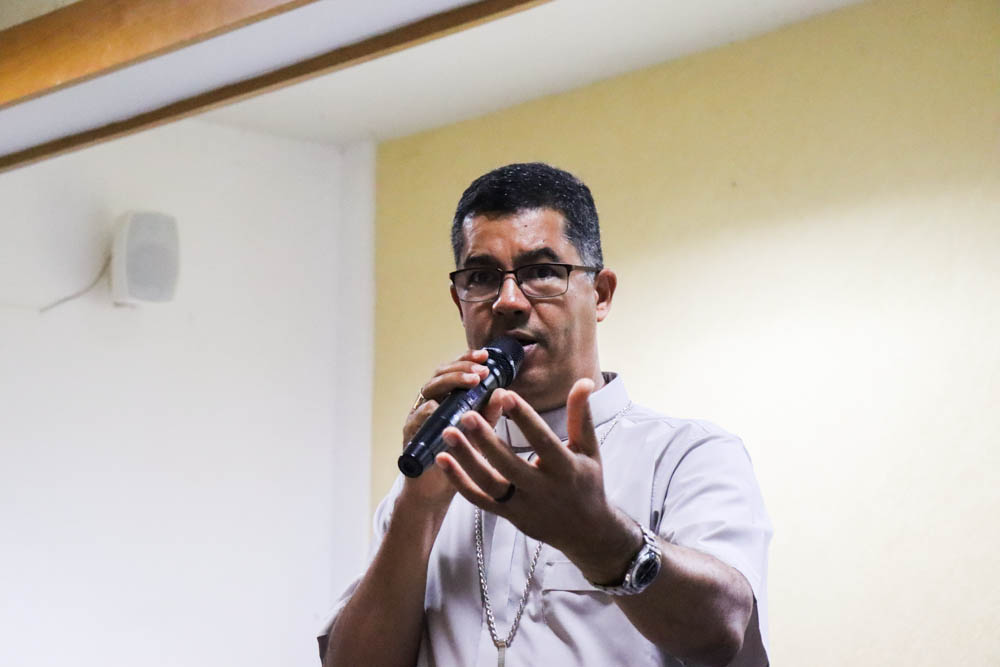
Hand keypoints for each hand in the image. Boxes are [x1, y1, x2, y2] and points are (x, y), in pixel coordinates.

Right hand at [399, 348, 503, 509]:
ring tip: (470, 382)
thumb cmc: (457, 459)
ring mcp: (418, 418)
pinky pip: (415, 419)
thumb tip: (503, 394)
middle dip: (461, 369)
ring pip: (427, 391)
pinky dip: (426, 411)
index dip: (467, 360)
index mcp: (446, 399)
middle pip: (440, 375)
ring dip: (448, 383)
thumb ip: (487, 415)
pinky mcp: (410, 436)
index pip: (455, 371)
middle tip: (481, 370)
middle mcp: (430, 404)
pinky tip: (439, 407)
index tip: (486, 357)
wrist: (436, 492)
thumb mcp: (478, 435)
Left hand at [435, 378, 639, 579]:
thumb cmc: (587, 482)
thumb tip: (583, 381)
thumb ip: (581, 415)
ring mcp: (522, 505)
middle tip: (467, 415)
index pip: (543, 441)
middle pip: (509, 466)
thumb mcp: (589, 449)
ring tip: (448, 433)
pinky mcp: (508, 515)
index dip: (524, 418)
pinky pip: (479, 500)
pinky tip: (443, 460)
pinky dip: (459, 481)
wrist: (585, 531)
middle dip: (487, 441)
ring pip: (489, 484)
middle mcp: (543, 489)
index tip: (505, 394)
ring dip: (466, 459)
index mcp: (565, 469)